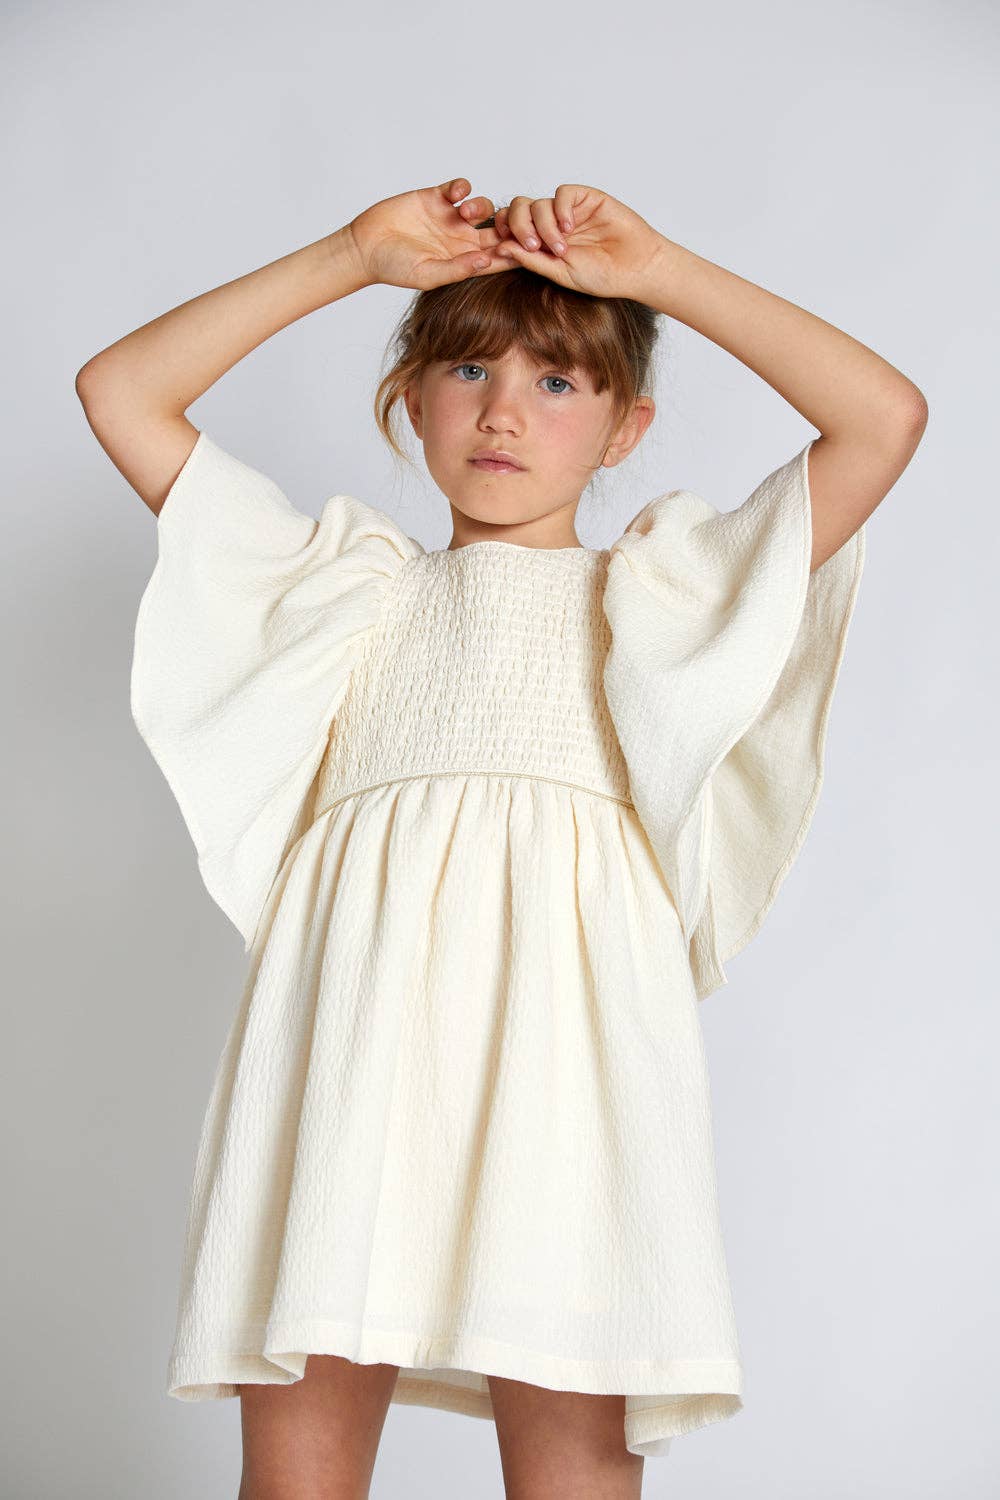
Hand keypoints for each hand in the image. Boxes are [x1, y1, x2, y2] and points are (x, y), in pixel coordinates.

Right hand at [345, 178, 510, 290]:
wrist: (366, 246)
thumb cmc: (394, 267)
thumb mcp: (427, 274)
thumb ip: (457, 269)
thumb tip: (487, 261)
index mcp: (464, 260)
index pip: (497, 257)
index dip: (514, 253)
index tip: (526, 249)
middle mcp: (461, 239)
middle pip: (497, 230)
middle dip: (507, 226)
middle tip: (509, 224)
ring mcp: (449, 217)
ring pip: (481, 207)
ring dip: (481, 206)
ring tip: (466, 212)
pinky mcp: (435, 197)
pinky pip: (458, 188)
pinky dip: (462, 187)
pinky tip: (456, 193)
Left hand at [484, 184, 666, 299]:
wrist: (636, 267)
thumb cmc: (602, 276)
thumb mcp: (560, 273)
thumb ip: (531, 261)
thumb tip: (500, 249)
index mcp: (541, 243)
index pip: (511, 229)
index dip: (502, 232)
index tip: (502, 247)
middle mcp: (551, 224)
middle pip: (519, 209)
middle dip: (518, 226)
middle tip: (532, 245)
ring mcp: (568, 210)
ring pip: (539, 203)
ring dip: (544, 225)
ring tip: (561, 247)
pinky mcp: (586, 198)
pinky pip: (562, 193)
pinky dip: (561, 208)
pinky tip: (570, 227)